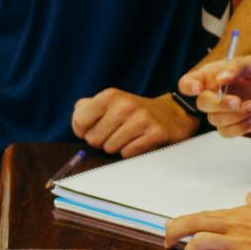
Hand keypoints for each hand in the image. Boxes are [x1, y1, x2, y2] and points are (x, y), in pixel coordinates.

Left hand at [71, 88, 198, 156]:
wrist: (173, 113)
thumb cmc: (135, 112)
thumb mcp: (112, 102)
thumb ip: (88, 108)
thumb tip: (77, 118)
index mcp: (110, 96)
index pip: (79, 121)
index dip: (83, 131)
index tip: (95, 128)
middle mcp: (125, 105)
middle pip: (94, 139)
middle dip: (102, 141)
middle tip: (117, 133)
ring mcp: (141, 119)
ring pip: (111, 149)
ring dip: (118, 147)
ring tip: (130, 136)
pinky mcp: (155, 134)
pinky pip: (128, 154)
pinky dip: (131, 152)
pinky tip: (140, 141)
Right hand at [179, 55, 250, 136]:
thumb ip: (236, 68)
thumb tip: (220, 78)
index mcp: (211, 76)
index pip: (188, 82)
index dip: (188, 86)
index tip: (198, 88)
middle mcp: (212, 93)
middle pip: (201, 104)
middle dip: (220, 104)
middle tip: (238, 101)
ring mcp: (221, 111)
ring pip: (215, 120)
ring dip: (236, 115)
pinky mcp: (232, 124)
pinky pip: (225, 132)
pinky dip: (240, 127)